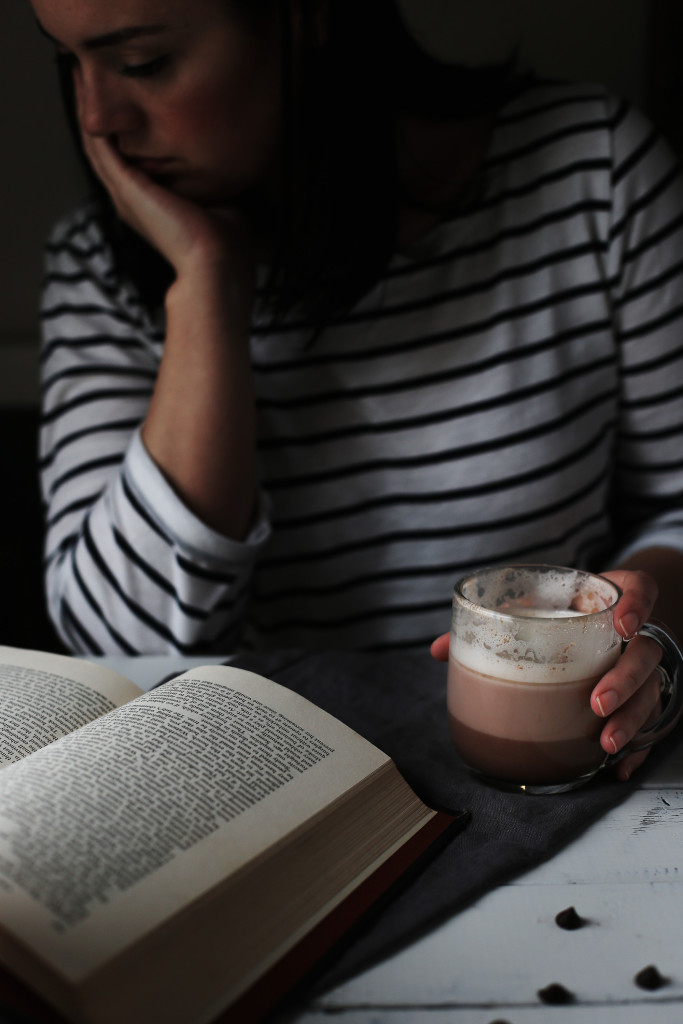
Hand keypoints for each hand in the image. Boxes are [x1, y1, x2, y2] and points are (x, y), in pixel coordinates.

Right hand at [73, 73, 251, 278]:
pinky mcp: (126, 187)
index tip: (126, 100)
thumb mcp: (219, 204)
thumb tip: (226, 168)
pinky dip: (93, 119)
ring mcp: (125, 195)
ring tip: (81, 75)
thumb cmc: (224, 245)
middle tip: (93, 77)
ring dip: (90, 110)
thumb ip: (213, 185)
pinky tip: (88, 92)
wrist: (217, 264)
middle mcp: (131, 200)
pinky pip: (100, 146)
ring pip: (97, 145)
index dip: (124, 130)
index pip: (130, 161)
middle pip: (107, 149)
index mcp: (150, 205)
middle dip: (101, 114)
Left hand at [430, 568, 663, 780]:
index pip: (641, 590)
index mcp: (609, 599)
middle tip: (597, 702)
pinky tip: (617, 767)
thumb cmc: (560, 612)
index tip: (622, 625)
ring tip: (605, 743)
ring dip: (632, 719)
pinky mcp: (645, 698)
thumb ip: (491, 623)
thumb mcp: (531, 607)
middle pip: (647, 652)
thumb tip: (438, 649)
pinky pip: (654, 725)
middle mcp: (637, 633)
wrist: (604, 619)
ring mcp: (644, 667)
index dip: (637, 605)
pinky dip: (639, 748)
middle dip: (625, 679)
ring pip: (653, 692)